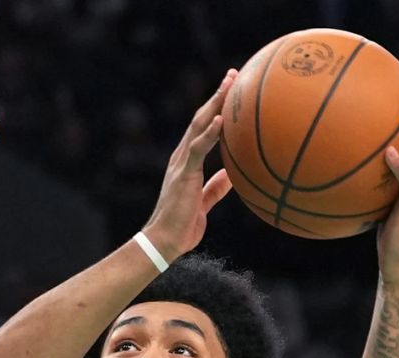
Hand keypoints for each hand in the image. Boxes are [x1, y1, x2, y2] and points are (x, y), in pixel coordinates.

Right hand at [141, 69, 237, 258]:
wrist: (164, 241)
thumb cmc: (182, 225)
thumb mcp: (204, 202)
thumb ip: (216, 187)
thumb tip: (232, 176)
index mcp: (187, 162)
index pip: (203, 128)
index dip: (217, 108)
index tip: (232, 91)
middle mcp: (182, 156)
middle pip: (201, 118)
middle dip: (218, 95)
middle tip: (233, 74)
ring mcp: (181, 163)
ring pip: (199, 125)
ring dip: (216, 104)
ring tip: (230, 84)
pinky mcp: (184, 173)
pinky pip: (198, 149)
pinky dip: (210, 133)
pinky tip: (222, 120)